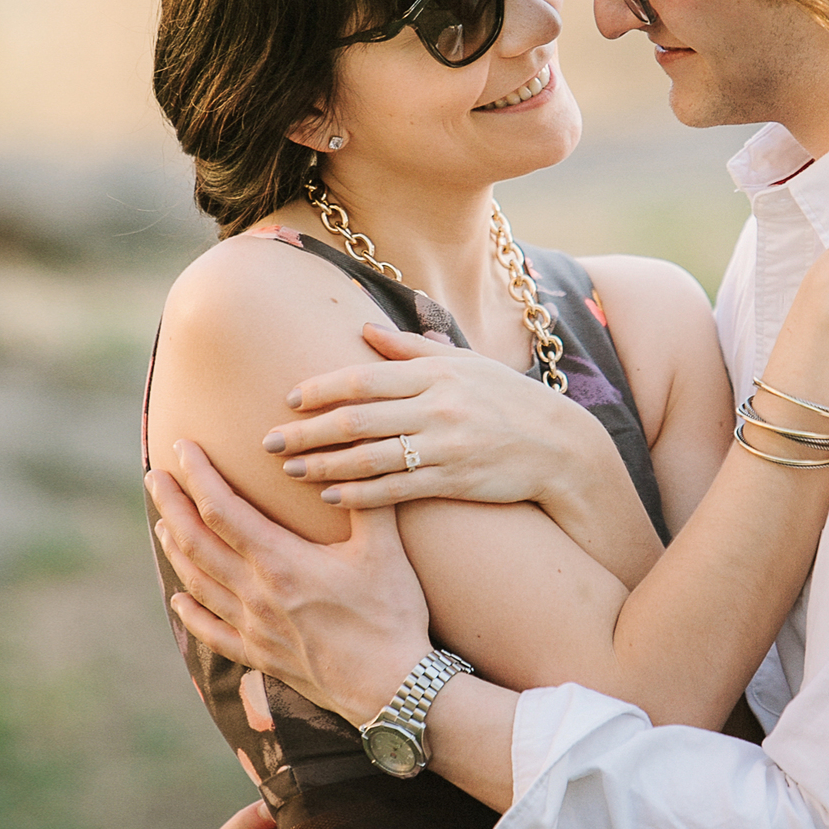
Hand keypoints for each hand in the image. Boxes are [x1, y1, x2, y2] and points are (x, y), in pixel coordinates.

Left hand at [147, 440, 432, 727]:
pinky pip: (212, 632)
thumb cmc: (391, 616)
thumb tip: (353, 453)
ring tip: (161, 523)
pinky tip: (178, 599)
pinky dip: (190, 613)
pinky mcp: (260, 655)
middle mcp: (255, 592)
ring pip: (198, 582)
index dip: (197, 474)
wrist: (392, 689)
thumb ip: (366, 499)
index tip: (182, 446)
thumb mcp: (385, 550)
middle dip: (171, 505)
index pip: (222, 508)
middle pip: (196, 541)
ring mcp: (253, 627)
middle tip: (153, 477)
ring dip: (174, 549)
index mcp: (279, 561)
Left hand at [264, 324, 600, 509]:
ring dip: (323, 466)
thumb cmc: (506, 399)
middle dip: (306, 432)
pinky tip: (330, 498)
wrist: (561, 446)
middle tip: (267, 442)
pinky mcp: (455, 480)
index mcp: (435, 372)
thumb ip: (410, 349)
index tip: (287, 399)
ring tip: (290, 472)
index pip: (364, 378)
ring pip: (369, 458)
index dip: (321, 389)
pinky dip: (359, 494)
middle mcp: (436, 406)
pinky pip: (396, 490)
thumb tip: (362, 331)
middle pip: (356, 420)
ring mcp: (445, 445)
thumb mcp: (463, 363)